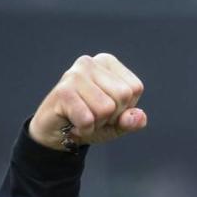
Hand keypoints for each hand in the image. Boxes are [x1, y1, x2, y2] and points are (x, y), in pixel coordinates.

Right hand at [28, 53, 145, 150]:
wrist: (56, 133)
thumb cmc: (89, 122)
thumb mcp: (117, 124)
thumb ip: (132, 120)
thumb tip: (139, 116)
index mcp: (107, 63)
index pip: (134, 88)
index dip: (125, 107)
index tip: (107, 109)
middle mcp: (90, 63)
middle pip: (122, 96)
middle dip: (112, 115)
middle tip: (93, 115)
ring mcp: (74, 75)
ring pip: (106, 108)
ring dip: (97, 123)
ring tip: (83, 117)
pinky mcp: (63, 91)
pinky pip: (88, 119)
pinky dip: (85, 129)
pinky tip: (74, 124)